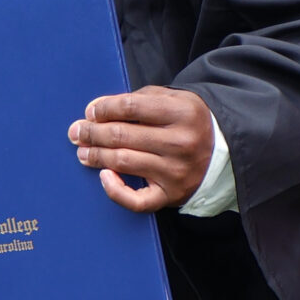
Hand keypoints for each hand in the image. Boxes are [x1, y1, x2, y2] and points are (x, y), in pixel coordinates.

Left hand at [72, 87, 214, 213]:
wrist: (222, 153)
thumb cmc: (188, 122)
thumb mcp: (173, 99)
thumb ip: (138, 99)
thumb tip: (97, 110)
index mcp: (183, 112)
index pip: (131, 106)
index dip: (104, 108)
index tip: (91, 112)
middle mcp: (181, 142)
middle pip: (123, 135)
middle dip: (92, 132)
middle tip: (76, 132)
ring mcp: (176, 171)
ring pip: (124, 162)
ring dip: (96, 156)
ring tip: (83, 151)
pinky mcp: (171, 195)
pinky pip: (137, 200)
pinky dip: (115, 190)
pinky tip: (103, 176)